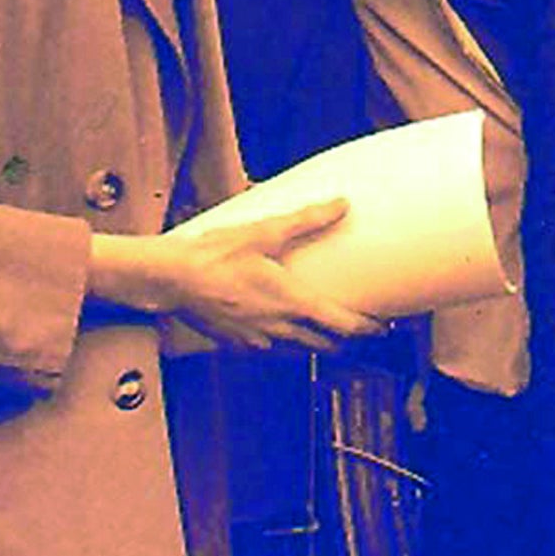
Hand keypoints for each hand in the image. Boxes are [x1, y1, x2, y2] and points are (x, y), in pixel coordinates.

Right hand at [90, 199, 386, 349]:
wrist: (170, 280)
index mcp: (291, 304)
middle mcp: (278, 329)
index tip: (384, 326)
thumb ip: (307, 220)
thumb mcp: (265, 232)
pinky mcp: (236, 344)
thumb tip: (340, 205)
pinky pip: (271, 349)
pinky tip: (282, 329)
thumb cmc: (214, 256)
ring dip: (318, 343)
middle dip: (348, 340)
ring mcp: (256, 341)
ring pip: (299, 350)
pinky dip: (286, 343)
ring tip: (329, 331)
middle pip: (326, 345)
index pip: (342, 325)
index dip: (368, 328)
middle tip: (364, 330)